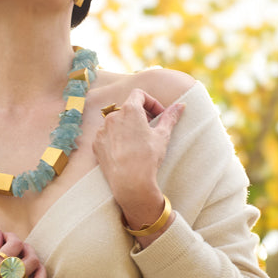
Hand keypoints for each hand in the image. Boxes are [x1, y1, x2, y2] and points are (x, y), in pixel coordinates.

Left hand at [92, 88, 183, 228]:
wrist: (130, 183)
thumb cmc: (148, 158)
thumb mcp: (162, 136)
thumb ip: (170, 117)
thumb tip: (181, 105)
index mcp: (130, 110)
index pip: (139, 94)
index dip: (151, 102)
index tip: (158, 115)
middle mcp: (113, 116)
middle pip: (127, 107)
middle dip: (140, 114)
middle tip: (150, 128)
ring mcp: (102, 130)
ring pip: (116, 121)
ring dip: (127, 126)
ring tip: (138, 141)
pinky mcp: (96, 144)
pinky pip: (107, 135)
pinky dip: (116, 138)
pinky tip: (126, 151)